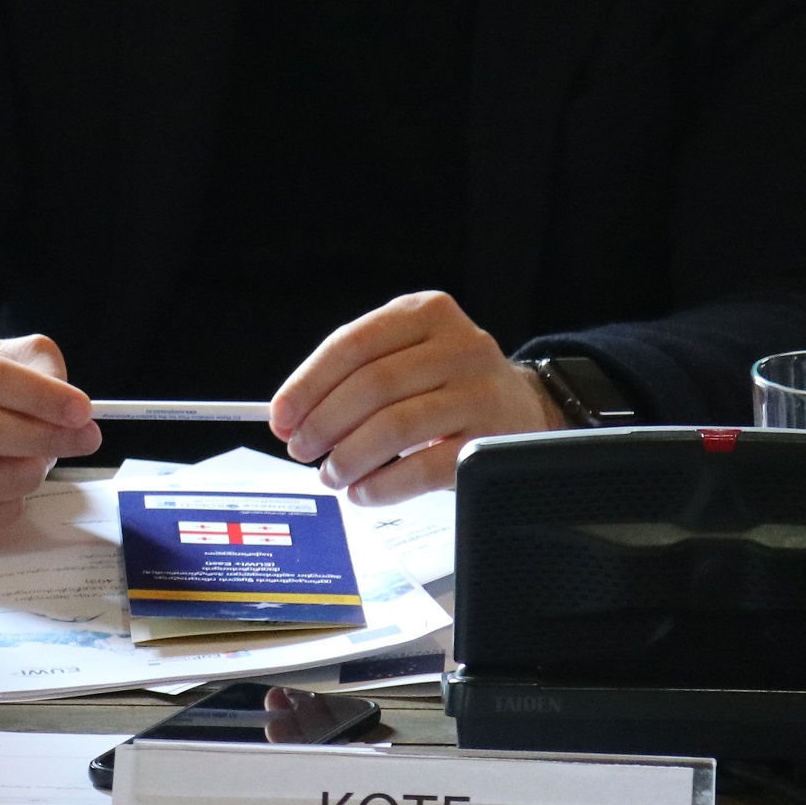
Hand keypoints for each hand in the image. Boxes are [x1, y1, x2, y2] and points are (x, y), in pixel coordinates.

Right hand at [0, 323, 98, 542]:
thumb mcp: (7, 357)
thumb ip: (41, 369)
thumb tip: (70, 411)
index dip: (40, 397)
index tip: (81, 412)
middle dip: (43, 439)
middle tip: (83, 442)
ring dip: (24, 477)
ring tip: (40, 466)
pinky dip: (2, 510)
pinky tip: (12, 494)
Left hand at [270, 291, 561, 504]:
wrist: (525, 410)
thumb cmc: (447, 386)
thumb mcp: (408, 357)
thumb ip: (352, 377)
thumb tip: (288, 417)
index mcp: (427, 312)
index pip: (353, 343)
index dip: (308, 384)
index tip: (281, 417)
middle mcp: (460, 344)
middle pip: (372, 385)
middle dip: (324, 424)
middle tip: (302, 451)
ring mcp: (482, 392)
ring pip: (395, 426)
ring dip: (350, 458)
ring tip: (332, 475)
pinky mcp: (493, 441)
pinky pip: (424, 468)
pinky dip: (383, 485)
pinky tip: (364, 492)